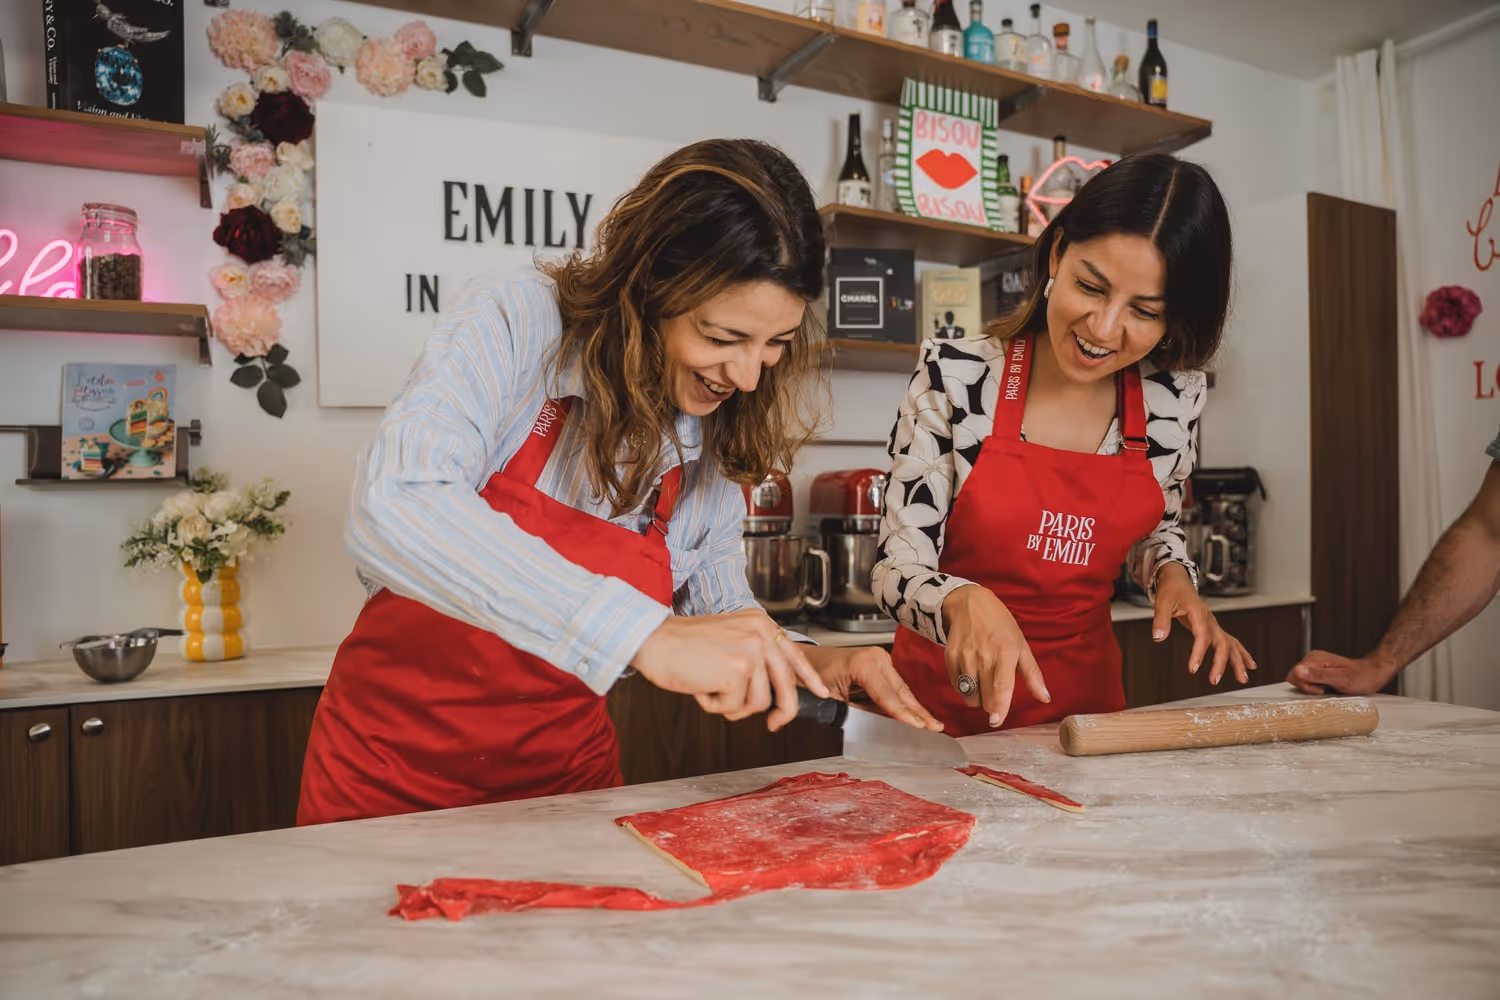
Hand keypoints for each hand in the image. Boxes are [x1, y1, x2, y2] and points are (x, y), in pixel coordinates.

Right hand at [631, 611, 830, 730]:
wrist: (654, 640)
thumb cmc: (682, 644)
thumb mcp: (728, 639)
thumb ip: (753, 657)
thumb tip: (772, 690)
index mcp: (760, 623)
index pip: (793, 654)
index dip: (808, 678)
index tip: (821, 692)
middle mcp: (761, 634)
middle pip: (785, 686)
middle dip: (783, 711)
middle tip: (775, 725)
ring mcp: (751, 652)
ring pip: (758, 702)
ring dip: (732, 705)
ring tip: (709, 686)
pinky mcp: (737, 671)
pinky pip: (734, 706)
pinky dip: (714, 705)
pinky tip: (701, 687)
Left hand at [800, 645, 943, 731]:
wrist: (804, 660)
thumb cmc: (813, 676)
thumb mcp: (834, 699)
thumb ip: (860, 711)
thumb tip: (884, 724)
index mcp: (863, 664)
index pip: (889, 696)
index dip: (905, 714)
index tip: (920, 727)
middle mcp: (876, 658)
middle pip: (901, 691)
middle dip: (918, 712)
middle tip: (935, 728)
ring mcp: (880, 658)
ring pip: (902, 689)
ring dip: (916, 707)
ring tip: (933, 724)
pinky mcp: (880, 662)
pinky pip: (896, 685)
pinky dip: (906, 700)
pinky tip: (918, 713)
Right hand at [940, 585, 1049, 727]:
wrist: (968, 603)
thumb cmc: (1000, 624)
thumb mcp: (1021, 644)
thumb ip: (1032, 674)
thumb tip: (1045, 698)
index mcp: (1005, 652)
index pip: (1001, 686)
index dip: (999, 707)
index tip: (996, 721)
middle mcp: (983, 655)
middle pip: (984, 695)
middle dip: (991, 704)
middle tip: (996, 697)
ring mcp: (964, 656)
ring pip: (969, 694)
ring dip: (977, 698)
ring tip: (983, 685)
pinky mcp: (950, 656)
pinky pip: (957, 685)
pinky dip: (964, 688)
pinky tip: (971, 677)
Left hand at [1152, 564, 1253, 684]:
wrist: (1178, 580)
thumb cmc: (1170, 591)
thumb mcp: (1162, 603)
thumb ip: (1160, 620)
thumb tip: (1158, 638)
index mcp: (1198, 613)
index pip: (1202, 635)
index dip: (1199, 653)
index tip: (1193, 669)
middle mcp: (1210, 620)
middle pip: (1222, 642)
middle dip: (1221, 662)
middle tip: (1214, 681)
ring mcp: (1214, 624)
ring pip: (1230, 644)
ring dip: (1237, 661)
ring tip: (1243, 679)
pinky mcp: (1214, 628)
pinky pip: (1230, 642)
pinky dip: (1241, 653)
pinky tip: (1248, 665)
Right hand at [1287, 650, 1396, 694]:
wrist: (1373, 674)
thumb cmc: (1361, 677)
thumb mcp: (1340, 679)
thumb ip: (1318, 675)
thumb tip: (1298, 671)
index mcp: (1315, 658)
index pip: (1294, 674)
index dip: (1306, 686)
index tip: (1321, 689)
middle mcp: (1313, 659)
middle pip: (1296, 676)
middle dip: (1309, 687)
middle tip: (1326, 689)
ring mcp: (1315, 664)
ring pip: (1301, 679)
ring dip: (1313, 688)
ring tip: (1329, 688)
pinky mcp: (1318, 670)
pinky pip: (1308, 680)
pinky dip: (1316, 687)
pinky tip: (1328, 687)